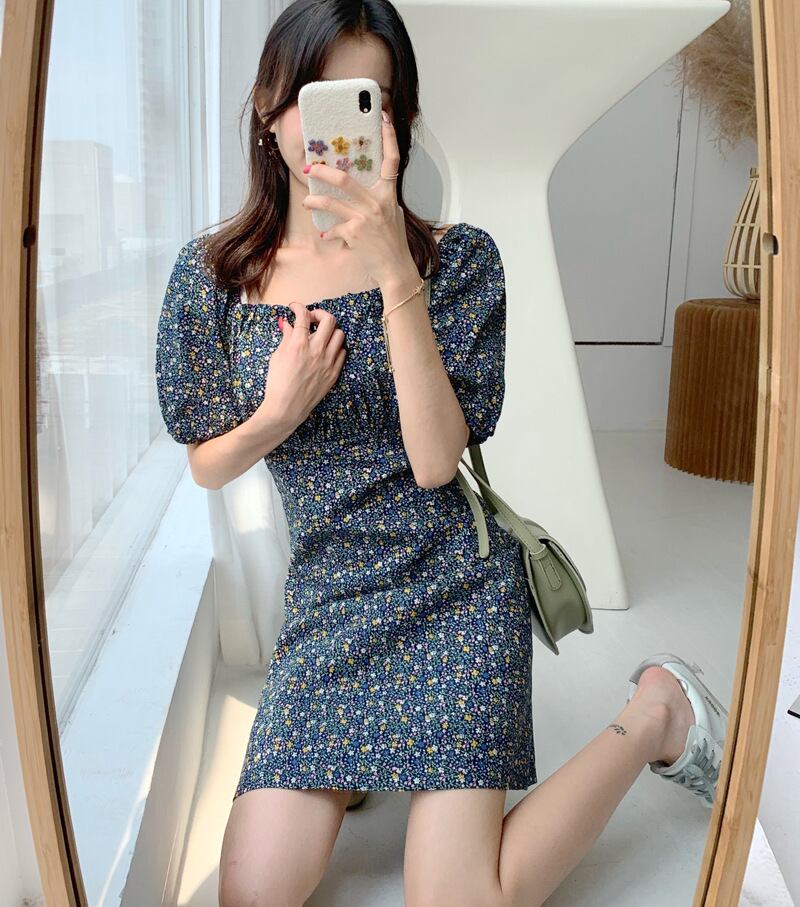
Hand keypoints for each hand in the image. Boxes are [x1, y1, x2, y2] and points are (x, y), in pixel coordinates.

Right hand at [262, 302, 345, 428]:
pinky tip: (326, 350)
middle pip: (328, 319)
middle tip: (312, 319)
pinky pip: (342, 352)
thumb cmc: (277, 383)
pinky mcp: (334, 372)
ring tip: (321, 335)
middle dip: (319, 314)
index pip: (303, 315)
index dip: (298, 307)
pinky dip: (335, 347)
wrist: (287, 408)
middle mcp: (316, 350)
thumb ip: (285, 337)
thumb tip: (287, 323)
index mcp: (299, 344)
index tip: (295, 308)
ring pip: (339, 334)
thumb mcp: (277, 356)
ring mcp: (328, 361)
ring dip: (330, 331)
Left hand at [301, 110, 416, 286]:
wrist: (395, 268)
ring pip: (331, 202)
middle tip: (309, 167)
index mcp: (389, 194)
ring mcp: (364, 218)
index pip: (392, 160)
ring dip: (314, 200)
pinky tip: (325, 234)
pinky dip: (328, 232)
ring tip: (307, 200)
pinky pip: (333, 228)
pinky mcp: (354, 234)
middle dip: (323, 171)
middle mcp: (377, 203)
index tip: (383, 118)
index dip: (388, 137)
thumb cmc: (393, 241)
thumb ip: (379, 198)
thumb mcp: (392, 214)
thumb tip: (363, 188)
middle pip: (345, 179)